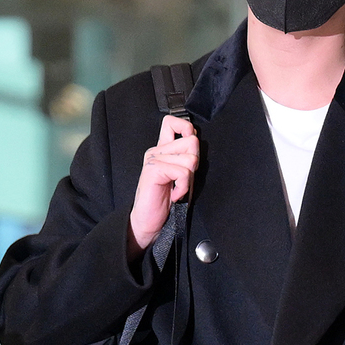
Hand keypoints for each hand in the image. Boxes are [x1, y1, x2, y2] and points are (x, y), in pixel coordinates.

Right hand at [128, 114, 198, 258]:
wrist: (148, 223)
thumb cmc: (164, 202)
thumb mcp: (181, 177)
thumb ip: (186, 158)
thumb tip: (196, 141)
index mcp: (163, 149)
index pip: (173, 122)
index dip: (187, 128)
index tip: (189, 149)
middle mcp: (157, 151)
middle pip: (192, 141)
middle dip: (195, 164)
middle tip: (183, 180)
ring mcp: (154, 159)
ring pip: (190, 158)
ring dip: (189, 179)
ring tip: (178, 189)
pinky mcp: (154, 170)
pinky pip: (182, 172)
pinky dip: (183, 187)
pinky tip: (175, 195)